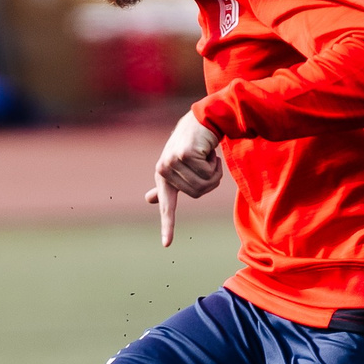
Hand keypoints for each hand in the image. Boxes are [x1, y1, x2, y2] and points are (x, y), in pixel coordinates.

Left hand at [145, 110, 222, 246]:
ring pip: (203, 185)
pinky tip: (208, 150)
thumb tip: (149, 200)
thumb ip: (167, 183)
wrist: (202, 119)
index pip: (166, 205)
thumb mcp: (178, 164)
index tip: (167, 244)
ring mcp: (173, 162)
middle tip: (208, 164)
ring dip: (213, 173)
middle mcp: (164, 169)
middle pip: (196, 194)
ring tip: (208, 157)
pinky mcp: (185, 155)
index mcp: (162, 176)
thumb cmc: (193, 143)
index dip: (167, 225)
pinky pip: (208, 172)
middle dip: (209, 181)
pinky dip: (215, 163)